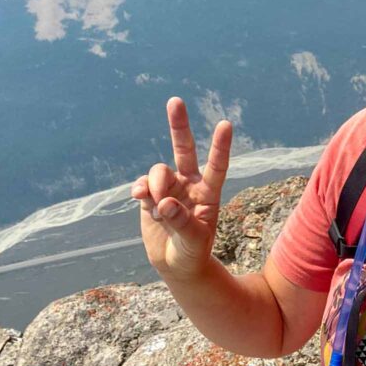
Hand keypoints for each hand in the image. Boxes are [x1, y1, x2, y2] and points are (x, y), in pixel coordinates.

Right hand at [131, 97, 232, 280]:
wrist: (176, 264)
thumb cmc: (193, 253)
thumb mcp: (193, 242)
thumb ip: (182, 223)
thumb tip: (165, 203)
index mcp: (209, 193)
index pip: (217, 166)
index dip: (220, 146)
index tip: (226, 124)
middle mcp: (189, 184)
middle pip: (184, 149)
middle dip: (179, 126)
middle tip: (175, 101)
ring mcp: (169, 188)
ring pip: (158, 171)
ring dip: (155, 184)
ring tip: (156, 206)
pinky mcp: (150, 196)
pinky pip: (142, 184)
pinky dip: (140, 189)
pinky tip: (139, 198)